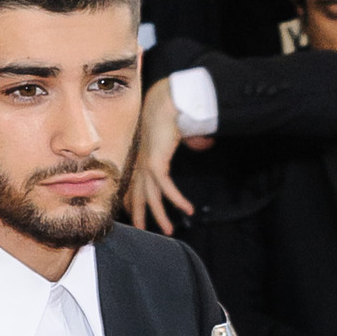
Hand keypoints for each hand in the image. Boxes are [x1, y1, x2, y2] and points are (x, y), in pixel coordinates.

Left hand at [127, 78, 194, 234]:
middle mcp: (141, 164)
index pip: (133, 186)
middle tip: (144, 231)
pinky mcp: (156, 164)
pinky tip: (187, 209)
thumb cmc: (171, 113)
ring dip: (160, 216)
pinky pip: (166, 188)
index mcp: (142, 158)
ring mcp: (146, 165)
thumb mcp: (178, 133)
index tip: (135, 215)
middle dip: (140, 216)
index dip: (133, 202)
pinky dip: (177, 200)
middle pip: (138, 197)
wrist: (165, 104)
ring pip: (151, 198)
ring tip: (169, 230)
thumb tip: (204, 143)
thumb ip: (190, 140)